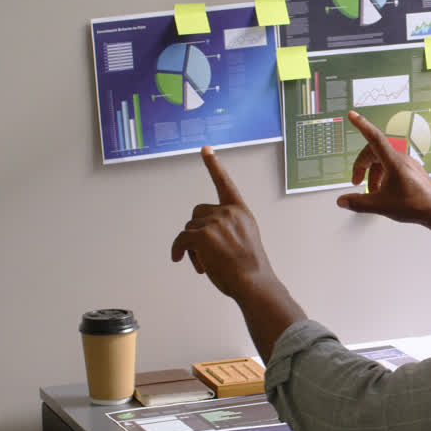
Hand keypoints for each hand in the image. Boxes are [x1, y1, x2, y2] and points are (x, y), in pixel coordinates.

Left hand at [171, 146, 277, 299]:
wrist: (253, 282)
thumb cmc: (249, 268)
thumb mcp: (244, 239)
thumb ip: (227, 228)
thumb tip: (199, 236)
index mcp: (241, 211)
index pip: (225, 183)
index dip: (214, 165)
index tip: (205, 149)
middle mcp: (229, 212)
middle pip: (197, 212)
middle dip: (196, 231)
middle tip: (203, 254)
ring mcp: (216, 222)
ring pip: (189, 229)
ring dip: (191, 247)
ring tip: (203, 264)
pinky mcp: (203, 235)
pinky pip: (181, 239)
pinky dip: (178, 249)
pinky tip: (179, 259)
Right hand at [337, 110, 430, 224]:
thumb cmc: (416, 204)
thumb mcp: (380, 205)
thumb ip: (358, 202)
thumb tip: (342, 201)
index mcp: (394, 161)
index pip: (374, 137)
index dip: (361, 125)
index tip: (353, 115)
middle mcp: (401, 159)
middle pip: (374, 152)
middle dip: (362, 166)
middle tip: (356, 181)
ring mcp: (408, 164)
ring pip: (383, 161)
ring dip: (373, 174)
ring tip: (371, 192)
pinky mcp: (412, 171)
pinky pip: (392, 167)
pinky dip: (383, 176)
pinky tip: (382, 191)